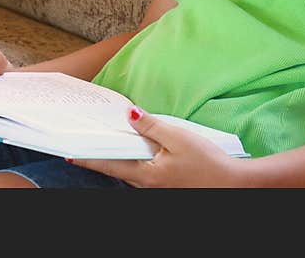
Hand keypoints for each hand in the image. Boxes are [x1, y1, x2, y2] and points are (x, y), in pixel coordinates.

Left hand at [72, 108, 242, 187]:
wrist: (234, 186)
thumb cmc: (208, 164)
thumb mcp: (178, 138)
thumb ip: (151, 126)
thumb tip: (129, 114)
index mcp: (146, 176)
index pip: (109, 165)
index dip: (88, 158)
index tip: (70, 153)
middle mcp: (147, 186)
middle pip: (118, 168)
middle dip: (104, 154)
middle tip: (88, 140)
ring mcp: (156, 189)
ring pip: (131, 171)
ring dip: (121, 156)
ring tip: (112, 139)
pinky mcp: (166, 187)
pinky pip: (144, 173)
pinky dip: (137, 160)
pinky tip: (140, 148)